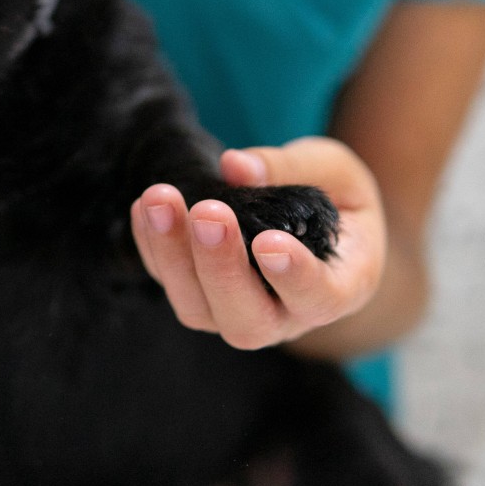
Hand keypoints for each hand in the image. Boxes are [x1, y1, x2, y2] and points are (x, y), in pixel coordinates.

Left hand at [129, 137, 385, 349]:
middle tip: (207, 212)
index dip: (293, 276)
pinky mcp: (200, 297)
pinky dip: (152, 247)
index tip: (268, 242)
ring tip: (159, 199)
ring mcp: (239, 312)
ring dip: (173, 255)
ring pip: (199, 310)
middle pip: (247, 320)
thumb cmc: (337, 198)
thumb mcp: (336, 171)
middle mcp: (288, 316)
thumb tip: (234, 165)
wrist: (320, 224)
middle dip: (220, 266)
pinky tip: (144, 206)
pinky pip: (170, 284)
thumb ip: (294, 168)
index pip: (318, 297)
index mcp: (340, 287)